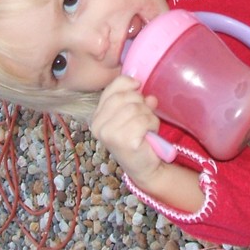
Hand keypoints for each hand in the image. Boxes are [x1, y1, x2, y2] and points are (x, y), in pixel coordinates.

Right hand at [90, 75, 205, 212]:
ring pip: (135, 108)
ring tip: (148, 127)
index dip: (127, 83)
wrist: (144, 166)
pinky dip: (152, 124)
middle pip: (124, 97)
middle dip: (141, 103)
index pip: (111, 89)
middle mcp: (98, 125)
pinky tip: (150, 133)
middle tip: (145, 116)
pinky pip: (143, 120)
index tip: (138, 86)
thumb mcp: (132, 115)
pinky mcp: (123, 141)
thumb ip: (135, 100)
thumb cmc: (137, 138)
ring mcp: (108, 133)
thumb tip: (148, 95)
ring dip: (148, 116)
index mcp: (97, 116)